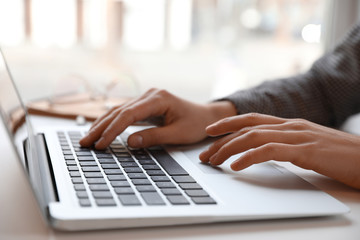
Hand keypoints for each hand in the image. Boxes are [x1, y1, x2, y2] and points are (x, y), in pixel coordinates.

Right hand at [80, 88, 235, 148]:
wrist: (207, 116)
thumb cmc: (196, 124)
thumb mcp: (178, 134)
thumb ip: (154, 137)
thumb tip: (129, 142)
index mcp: (158, 99)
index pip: (128, 114)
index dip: (112, 130)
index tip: (101, 144)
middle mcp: (149, 95)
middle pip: (119, 111)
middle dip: (100, 128)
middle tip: (85, 143)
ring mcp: (146, 98)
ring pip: (118, 111)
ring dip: (102, 125)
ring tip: (87, 138)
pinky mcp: (145, 105)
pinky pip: (124, 113)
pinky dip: (111, 122)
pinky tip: (100, 130)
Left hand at [199, 113, 359, 188]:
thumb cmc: (340, 155)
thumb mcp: (308, 146)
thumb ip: (287, 144)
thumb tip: (264, 151)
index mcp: (290, 124)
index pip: (252, 119)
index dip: (228, 123)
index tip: (210, 132)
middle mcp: (291, 126)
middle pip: (246, 128)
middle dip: (221, 140)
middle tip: (204, 154)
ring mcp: (298, 136)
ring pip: (254, 137)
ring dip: (229, 149)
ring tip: (214, 161)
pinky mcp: (306, 150)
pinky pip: (271, 151)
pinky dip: (250, 157)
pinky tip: (237, 166)